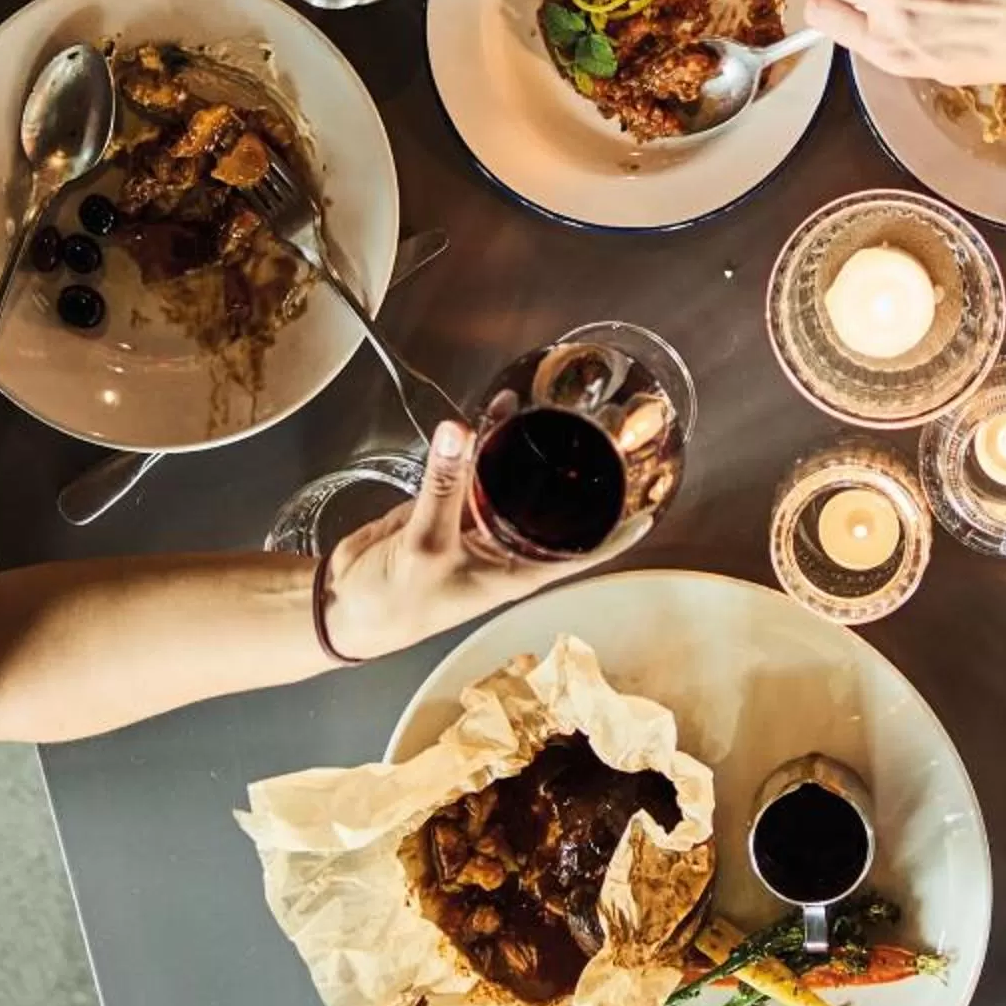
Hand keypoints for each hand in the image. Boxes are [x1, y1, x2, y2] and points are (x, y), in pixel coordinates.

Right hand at [320, 422, 621, 661]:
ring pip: (516, 477)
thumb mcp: (427, 544)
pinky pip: (478, 465)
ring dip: (529, 444)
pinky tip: (501, 407)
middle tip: (607, 426)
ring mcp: (481, 522)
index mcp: (521, 570)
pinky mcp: (451, 503)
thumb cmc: (399, 599)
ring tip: (552, 403)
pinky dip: (487, 438)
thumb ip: (444, 485)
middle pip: (556, 504)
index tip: (656, 497)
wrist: (349, 602)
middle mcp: (510, 546)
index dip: (623, 527)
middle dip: (578, 469)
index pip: (588, 548)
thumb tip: (460, 430)